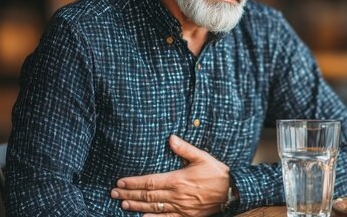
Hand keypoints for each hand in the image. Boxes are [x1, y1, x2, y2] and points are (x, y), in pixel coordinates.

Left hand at [111, 135, 229, 216]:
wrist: (232, 192)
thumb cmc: (217, 173)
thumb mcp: (202, 157)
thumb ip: (185, 149)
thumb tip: (170, 138)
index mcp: (178, 179)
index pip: (150, 182)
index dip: (133, 183)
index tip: (120, 182)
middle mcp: (176, 195)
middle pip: (147, 196)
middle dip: (129, 194)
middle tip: (114, 193)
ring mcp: (180, 207)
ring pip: (153, 208)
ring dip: (136, 206)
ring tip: (123, 204)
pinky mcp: (186, 216)